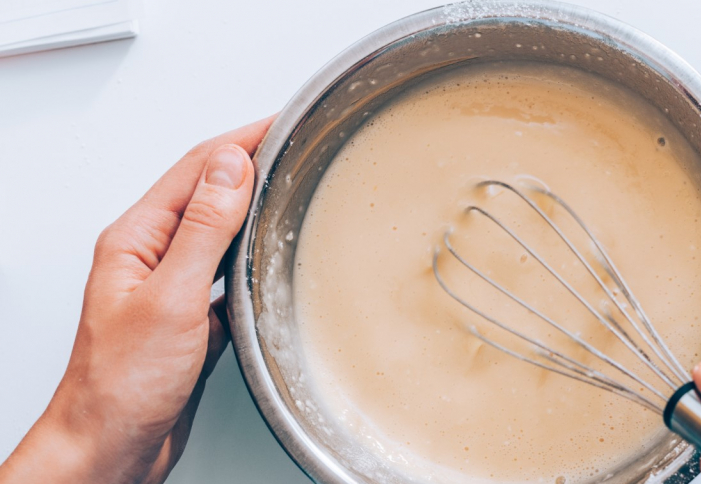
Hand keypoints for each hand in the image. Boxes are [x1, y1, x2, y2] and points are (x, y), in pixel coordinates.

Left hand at [0, 116, 272, 483]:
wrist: (110, 446)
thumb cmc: (121, 383)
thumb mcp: (170, 297)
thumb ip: (203, 230)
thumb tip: (230, 167)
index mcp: (137, 239)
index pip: (196, 168)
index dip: (241, 140)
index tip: (279, 122)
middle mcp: (150, 256)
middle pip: (205, 191)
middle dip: (247, 162)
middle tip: (289, 143)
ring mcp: (168, 285)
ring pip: (215, 229)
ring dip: (248, 203)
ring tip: (282, 185)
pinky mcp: (186, 315)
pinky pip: (222, 269)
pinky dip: (248, 252)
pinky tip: (263, 255)